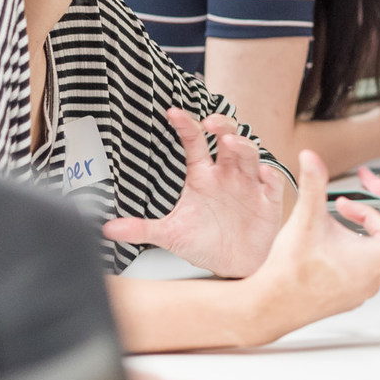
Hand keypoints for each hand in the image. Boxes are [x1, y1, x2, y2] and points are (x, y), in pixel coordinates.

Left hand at [101, 109, 286, 278]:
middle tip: (210, 122)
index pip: (194, 143)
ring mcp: (249, 184)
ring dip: (243, 145)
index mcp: (202, 175)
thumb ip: (141, 228)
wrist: (233, 267)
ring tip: (231, 143)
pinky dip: (269, 175)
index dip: (186, 126)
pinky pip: (272, 182)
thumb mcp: (170, 235)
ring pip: (250, 154)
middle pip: (227, 137)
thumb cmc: (204, 244)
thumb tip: (107, 230)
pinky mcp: (268, 200)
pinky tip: (262, 173)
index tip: (172, 112)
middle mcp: (226, 173)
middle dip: (221, 125)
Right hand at [244, 149, 379, 329]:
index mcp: (375, 261)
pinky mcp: (356, 288)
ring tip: (343, 208)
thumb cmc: (290, 272)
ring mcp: (368, 285)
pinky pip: (374, 259)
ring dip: (375, 226)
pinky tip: (339, 232)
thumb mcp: (306, 223)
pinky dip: (366, 241)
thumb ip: (314, 186)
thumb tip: (312, 157)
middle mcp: (378, 276)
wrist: (270, 307)